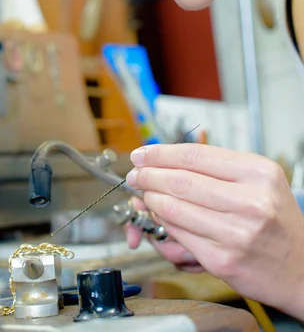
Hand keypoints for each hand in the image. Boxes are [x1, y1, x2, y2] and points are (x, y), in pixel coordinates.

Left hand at [126, 143, 303, 319]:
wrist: (302, 269)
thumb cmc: (277, 221)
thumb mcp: (260, 181)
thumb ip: (218, 169)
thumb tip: (169, 160)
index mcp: (258, 173)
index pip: (196, 155)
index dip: (162, 153)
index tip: (143, 153)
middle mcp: (250, 201)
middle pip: (182, 180)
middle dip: (149, 175)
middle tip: (136, 174)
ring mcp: (236, 233)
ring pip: (176, 208)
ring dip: (151, 198)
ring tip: (144, 193)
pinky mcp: (223, 260)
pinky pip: (180, 235)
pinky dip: (163, 222)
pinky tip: (159, 215)